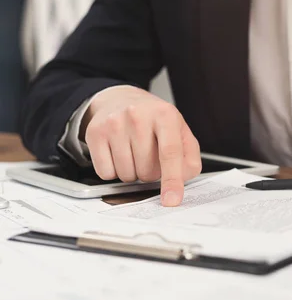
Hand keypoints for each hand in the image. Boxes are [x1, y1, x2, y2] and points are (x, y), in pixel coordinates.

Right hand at [82, 86, 201, 206]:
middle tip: (150, 156)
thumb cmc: (154, 121)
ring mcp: (114, 123)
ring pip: (126, 175)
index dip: (172, 180)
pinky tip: (118, 154)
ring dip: (133, 173)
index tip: (172, 200)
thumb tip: (181, 180)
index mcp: (165, 114)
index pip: (170, 153)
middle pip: (147, 170)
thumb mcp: (180, 132)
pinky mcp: (95, 133)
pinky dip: (114, 171)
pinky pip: (106, 173)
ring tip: (134, 153)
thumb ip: (189, 158)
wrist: (120, 100)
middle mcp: (138, 116)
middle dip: (151, 172)